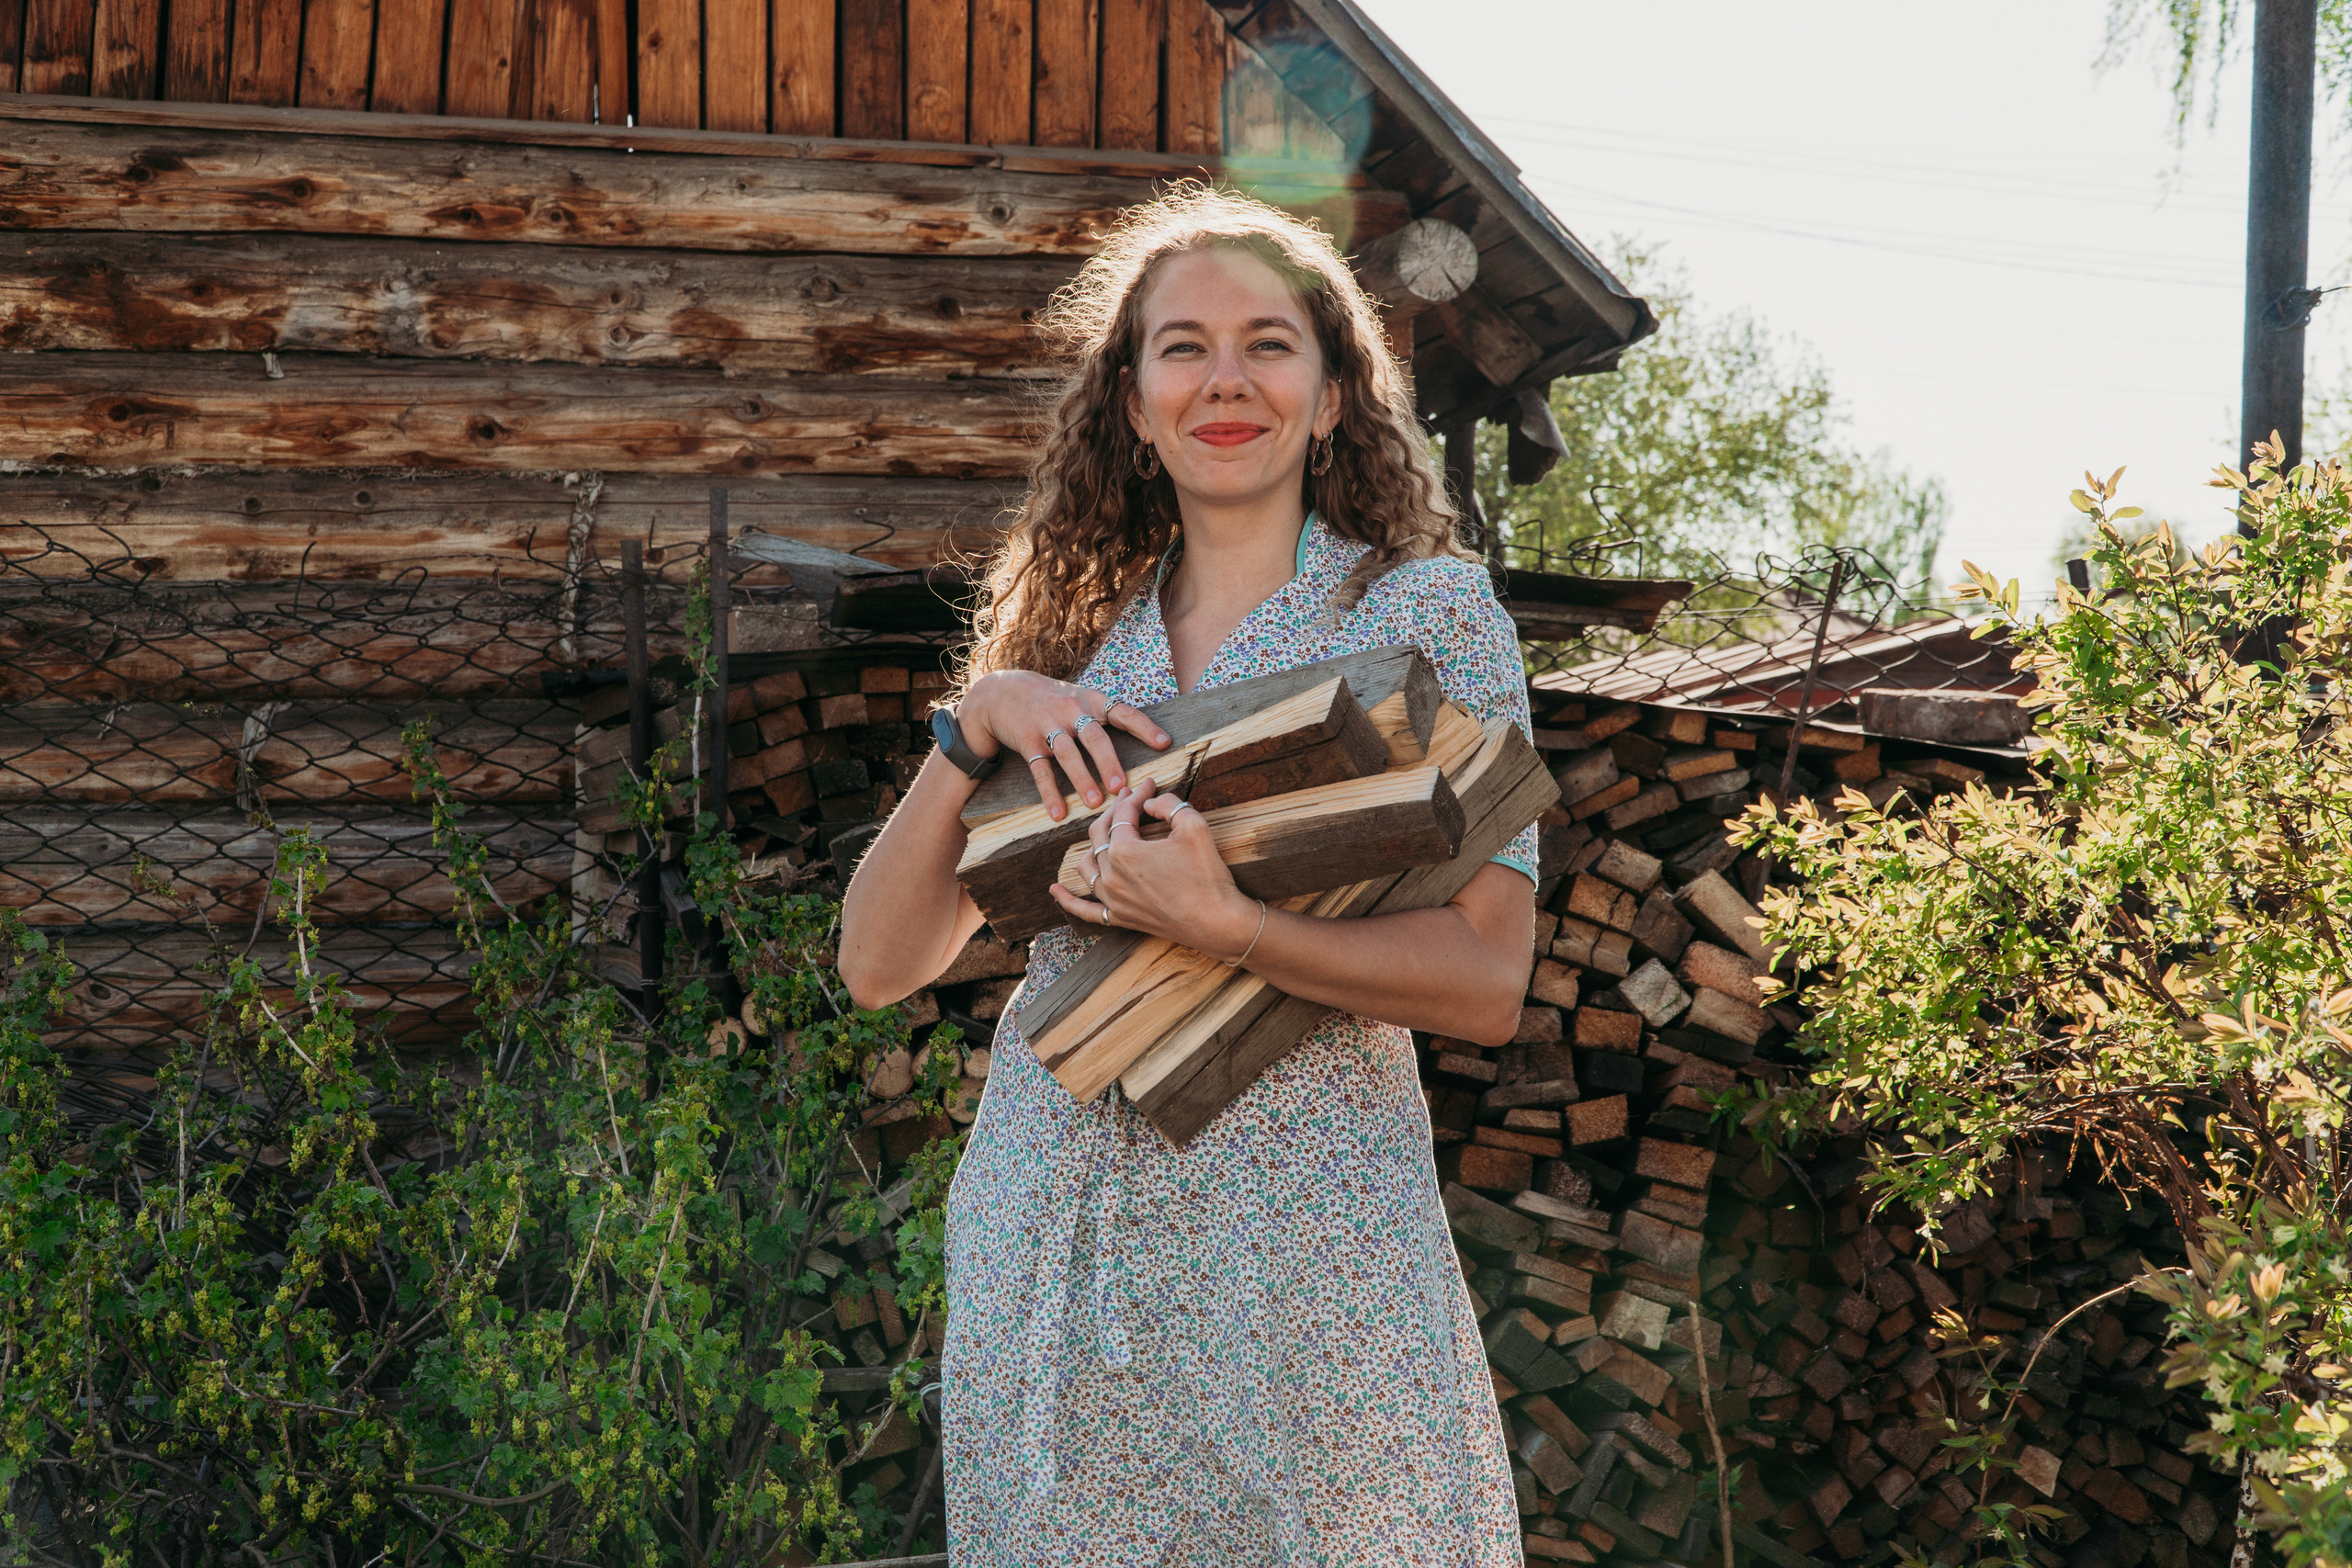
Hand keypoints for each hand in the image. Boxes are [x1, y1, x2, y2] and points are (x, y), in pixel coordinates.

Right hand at [958, 672, 1169, 818]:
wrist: (1001, 691)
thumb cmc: (1052, 699)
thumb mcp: (1079, 696)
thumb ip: (1105, 714)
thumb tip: (1147, 737)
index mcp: (1091, 700)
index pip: (1122, 712)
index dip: (1144, 727)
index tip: (1164, 743)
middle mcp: (1071, 709)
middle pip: (1094, 736)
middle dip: (1109, 762)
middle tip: (1122, 787)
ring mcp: (1048, 724)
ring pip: (1068, 754)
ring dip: (1082, 779)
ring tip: (1096, 802)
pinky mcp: (1027, 740)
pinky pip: (1040, 770)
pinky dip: (1049, 793)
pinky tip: (1058, 813)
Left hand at [1047, 785, 1261, 956]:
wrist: (1217, 921)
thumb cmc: (1208, 874)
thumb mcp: (1193, 825)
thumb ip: (1168, 804)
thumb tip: (1150, 803)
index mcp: (1124, 850)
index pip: (1123, 813)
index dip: (1137, 794)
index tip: (1150, 784)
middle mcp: (1110, 875)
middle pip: (1100, 834)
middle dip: (1115, 812)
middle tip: (1132, 800)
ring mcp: (1112, 899)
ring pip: (1087, 866)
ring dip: (1094, 845)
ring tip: (1107, 831)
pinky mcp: (1120, 918)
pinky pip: (1086, 910)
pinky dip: (1068, 899)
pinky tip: (1054, 890)